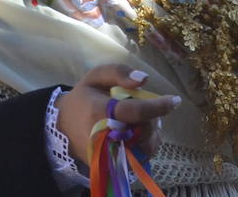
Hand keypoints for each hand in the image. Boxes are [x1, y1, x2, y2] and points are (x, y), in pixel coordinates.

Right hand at [56, 65, 179, 164]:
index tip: (174, 100)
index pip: (134, 112)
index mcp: (99, 111)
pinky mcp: (112, 165)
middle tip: (148, 108)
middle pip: (143, 130)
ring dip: (151, 132)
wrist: (63, 127)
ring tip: (142, 121)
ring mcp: (108, 154)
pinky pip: (141, 157)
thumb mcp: (95, 77)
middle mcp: (104, 136)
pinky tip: (139, 133)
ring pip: (145, 147)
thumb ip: (118, 72)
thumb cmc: (83, 98)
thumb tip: (143, 79)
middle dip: (152, 118)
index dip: (157, 107)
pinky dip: (146, 144)